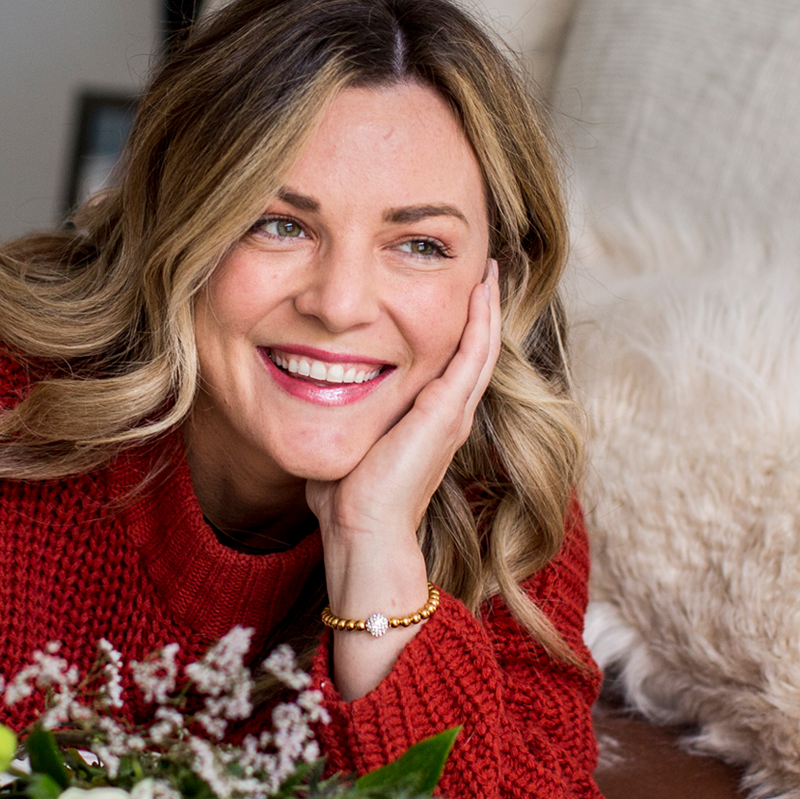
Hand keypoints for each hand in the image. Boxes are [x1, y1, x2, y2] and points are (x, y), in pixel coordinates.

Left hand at [312, 262, 500, 699]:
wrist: (363, 532)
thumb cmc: (346, 499)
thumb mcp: (345, 441)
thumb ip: (338, 416)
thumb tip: (310, 397)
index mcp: (428, 420)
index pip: (448, 361)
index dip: (453, 325)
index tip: (450, 290)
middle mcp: (449, 413)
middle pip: (474, 347)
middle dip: (477, 307)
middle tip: (481, 266)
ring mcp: (453, 411)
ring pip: (481, 345)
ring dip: (486, 305)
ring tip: (489, 267)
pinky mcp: (447, 410)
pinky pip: (473, 353)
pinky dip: (480, 318)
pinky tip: (481, 287)